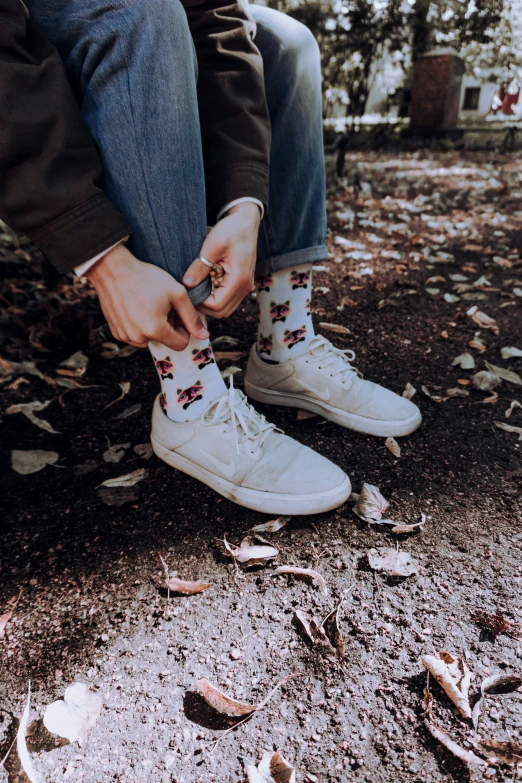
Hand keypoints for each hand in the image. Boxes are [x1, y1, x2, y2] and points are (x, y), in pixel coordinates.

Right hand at [85, 244, 208, 349]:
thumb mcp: (177, 294)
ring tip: (150, 306)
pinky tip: (137, 308)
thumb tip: (204, 336)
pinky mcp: (116, 333)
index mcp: (155, 330)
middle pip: (165, 342)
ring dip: (154, 328)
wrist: (113, 269)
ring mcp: (125, 337)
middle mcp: (138, 338)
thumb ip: (192, 317)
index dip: (184, 329)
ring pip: (150, 340)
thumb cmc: (147, 278)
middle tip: (164, 306)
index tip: (178, 314)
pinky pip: (135, 336)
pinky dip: (140, 326)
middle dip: (169, 327)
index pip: (181, 344)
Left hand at [182, 201, 260, 318]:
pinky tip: (204, 286)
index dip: (200, 303)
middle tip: (188, 293)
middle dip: (203, 306)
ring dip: (209, 304)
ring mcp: (244, 287)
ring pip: (225, 308)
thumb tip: (186, 284)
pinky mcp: (241, 283)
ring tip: (195, 290)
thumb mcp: (213, 245)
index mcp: (239, 280)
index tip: (187, 291)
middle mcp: (245, 287)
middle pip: (221, 312)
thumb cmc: (231, 230)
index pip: (217, 306)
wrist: (246, 221)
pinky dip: (215, 298)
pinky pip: (228, 300)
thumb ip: (200, 266)